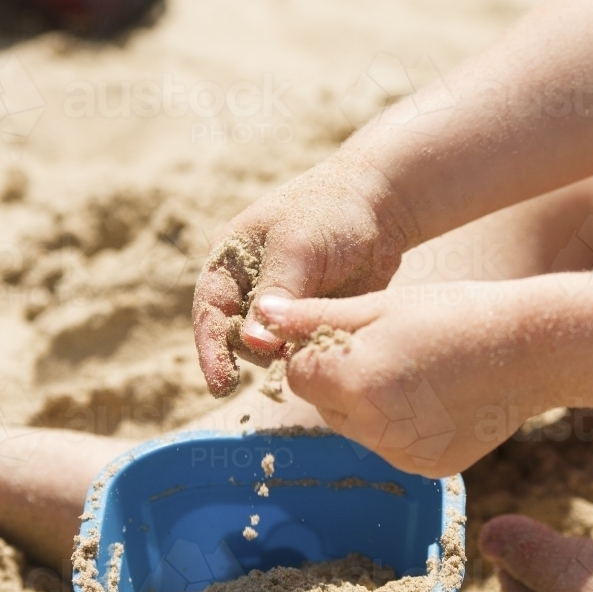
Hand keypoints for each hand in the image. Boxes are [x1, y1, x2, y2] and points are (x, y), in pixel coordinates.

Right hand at [191, 151, 409, 396]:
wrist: (382, 206)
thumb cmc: (331, 211)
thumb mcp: (298, 248)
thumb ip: (276, 294)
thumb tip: (253, 343)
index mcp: (230, 263)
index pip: (209, 313)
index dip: (211, 351)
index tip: (220, 384)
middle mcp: (249, 290)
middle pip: (238, 340)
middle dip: (258, 353)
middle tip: (290, 352)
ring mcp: (280, 310)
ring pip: (271, 351)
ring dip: (288, 355)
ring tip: (316, 341)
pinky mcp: (308, 323)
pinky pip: (301, 351)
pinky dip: (310, 354)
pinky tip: (328, 347)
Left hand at [256, 282, 546, 476]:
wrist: (529, 351)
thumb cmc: (451, 314)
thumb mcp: (380, 306)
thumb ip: (313, 317)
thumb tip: (260, 317)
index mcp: (353, 383)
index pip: (297, 376)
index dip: (316, 353)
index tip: (349, 336)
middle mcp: (371, 429)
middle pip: (324, 407)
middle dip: (340, 381)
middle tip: (387, 352)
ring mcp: (400, 454)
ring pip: (356, 429)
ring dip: (368, 406)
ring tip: (415, 374)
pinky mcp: (425, 468)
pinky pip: (391, 447)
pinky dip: (401, 427)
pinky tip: (435, 399)